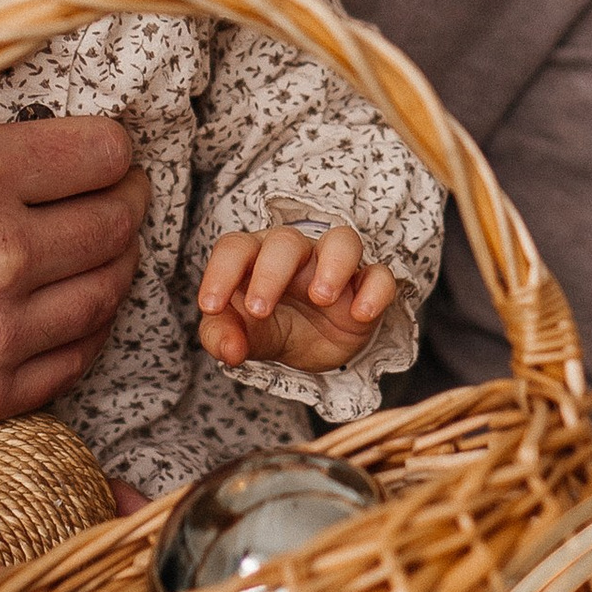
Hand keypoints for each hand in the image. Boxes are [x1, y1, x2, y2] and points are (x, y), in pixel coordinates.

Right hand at [0, 115, 149, 431]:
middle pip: (115, 222)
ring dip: (114, 265)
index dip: (115, 152)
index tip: (111, 158)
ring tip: (102, 249)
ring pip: (105, 290)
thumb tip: (82, 138)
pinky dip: (88, 325)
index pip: (103, 155)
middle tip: (119, 198)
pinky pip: (76, 353)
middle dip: (125, 204)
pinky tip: (74, 304)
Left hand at [197, 221, 397, 374]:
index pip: (235, 248)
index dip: (220, 272)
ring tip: (321, 297)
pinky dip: (374, 291)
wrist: (312, 345)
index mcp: (256, 257)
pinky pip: (379, 275)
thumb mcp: (241, 334)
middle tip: (261, 310)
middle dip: (271, 273)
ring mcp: (335, 267)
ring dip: (333, 265)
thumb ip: (222, 336)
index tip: (211, 306)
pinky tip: (360, 314)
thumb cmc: (270, 324)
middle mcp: (296, 254)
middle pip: (286, 241)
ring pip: (342, 241)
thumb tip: (228, 350)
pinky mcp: (365, 287)